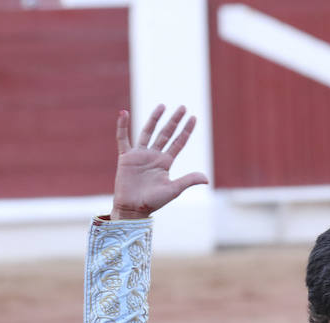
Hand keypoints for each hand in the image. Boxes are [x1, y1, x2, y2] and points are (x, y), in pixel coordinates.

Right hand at [110, 104, 208, 219]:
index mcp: (165, 162)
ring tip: (162, 106)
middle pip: (166, 134)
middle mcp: (154, 156)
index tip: (194, 118)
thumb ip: (188, 180)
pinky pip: (122, 139)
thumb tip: (207, 178)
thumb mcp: (173, 189)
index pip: (178, 143)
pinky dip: (122, 126)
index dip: (186, 131)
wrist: (133, 209)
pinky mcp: (126, 157)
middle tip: (183, 107)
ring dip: (155, 119)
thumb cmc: (153, 202)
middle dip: (174, 121)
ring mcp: (140, 155)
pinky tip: (124, 113)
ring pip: (148, 132)